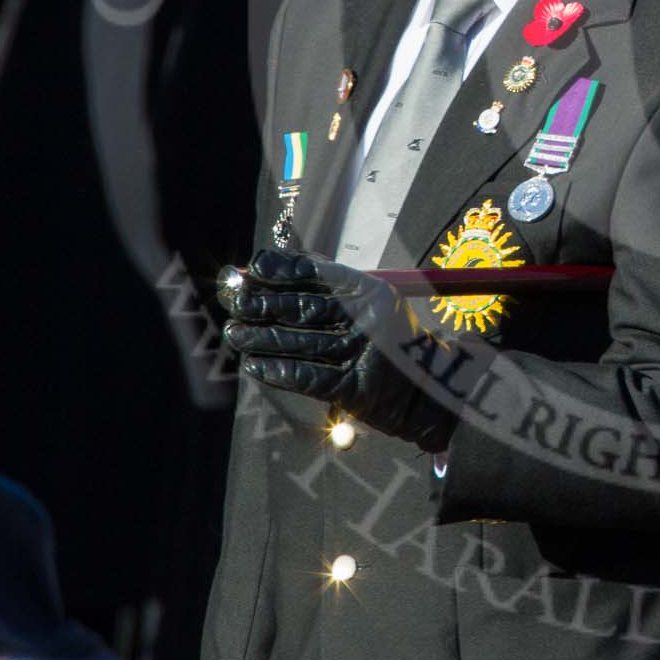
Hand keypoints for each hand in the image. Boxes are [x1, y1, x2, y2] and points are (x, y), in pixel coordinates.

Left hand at [218, 249, 456, 450]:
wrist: (423, 391)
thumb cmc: (388, 343)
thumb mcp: (370, 306)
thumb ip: (327, 290)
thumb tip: (271, 275)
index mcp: (372, 292)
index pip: (321, 273)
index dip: (284, 269)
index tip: (254, 267)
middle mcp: (368, 318)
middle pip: (306, 306)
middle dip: (264, 303)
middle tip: (236, 302)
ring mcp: (362, 353)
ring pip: (300, 341)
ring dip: (261, 338)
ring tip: (235, 333)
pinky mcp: (354, 387)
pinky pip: (306, 376)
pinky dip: (276, 371)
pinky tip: (253, 365)